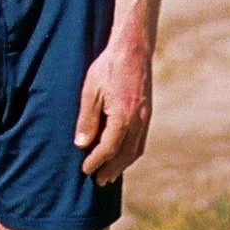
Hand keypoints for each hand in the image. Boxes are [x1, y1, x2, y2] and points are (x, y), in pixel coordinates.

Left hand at [74, 31, 151, 183]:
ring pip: (136, 150)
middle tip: (98, 181)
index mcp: (123, 116)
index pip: (108, 148)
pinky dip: (131, 153)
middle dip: (111, 169)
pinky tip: (122, 155)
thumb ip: (87, 119)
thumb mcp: (91, 91)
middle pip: (124, 154)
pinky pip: (141, 140)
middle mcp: (138, 121)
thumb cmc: (109, 67)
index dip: (96, 161)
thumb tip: (81, 144)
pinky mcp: (148, 113)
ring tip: (110, 174)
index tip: (85, 170)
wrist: (134, 49)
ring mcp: (146, 118)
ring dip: (122, 165)